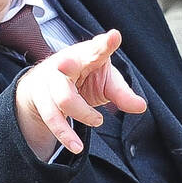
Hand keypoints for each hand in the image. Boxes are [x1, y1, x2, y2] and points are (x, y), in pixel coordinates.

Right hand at [13, 30, 146, 159]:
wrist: (44, 84)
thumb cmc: (83, 78)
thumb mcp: (105, 82)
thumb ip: (122, 94)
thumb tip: (141, 107)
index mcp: (87, 54)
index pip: (96, 48)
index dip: (105, 43)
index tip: (114, 36)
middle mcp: (65, 62)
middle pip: (67, 66)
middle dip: (65, 64)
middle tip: (65, 65)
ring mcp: (49, 80)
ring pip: (63, 99)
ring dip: (83, 114)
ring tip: (98, 120)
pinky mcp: (40, 98)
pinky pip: (52, 118)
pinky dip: (65, 135)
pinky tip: (77, 146)